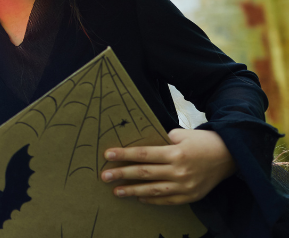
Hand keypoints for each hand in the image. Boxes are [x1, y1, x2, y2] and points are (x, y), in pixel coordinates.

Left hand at [102, 129, 236, 204]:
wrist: (230, 156)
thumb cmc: (203, 141)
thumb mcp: (182, 134)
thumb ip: (163, 141)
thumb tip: (144, 148)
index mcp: (176, 153)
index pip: (144, 154)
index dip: (124, 155)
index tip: (108, 155)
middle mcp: (179, 171)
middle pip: (144, 173)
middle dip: (122, 174)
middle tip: (104, 176)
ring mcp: (185, 186)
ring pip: (153, 190)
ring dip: (133, 191)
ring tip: (116, 191)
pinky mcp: (190, 196)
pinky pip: (167, 200)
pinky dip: (152, 200)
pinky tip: (138, 198)